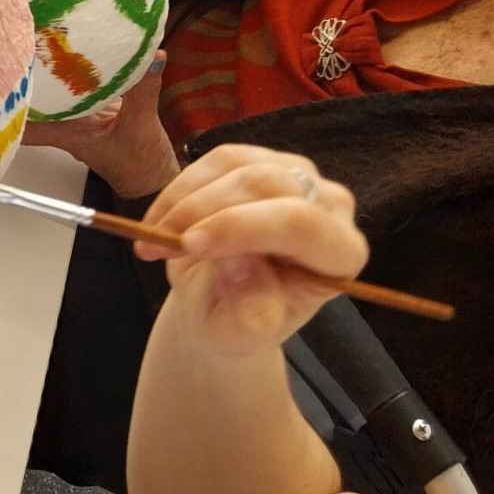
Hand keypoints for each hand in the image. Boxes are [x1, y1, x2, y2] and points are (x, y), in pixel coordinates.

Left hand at [23, 51, 176, 197]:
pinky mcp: (91, 104)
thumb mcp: (143, 127)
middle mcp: (65, 122)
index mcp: (68, 132)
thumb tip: (150, 57)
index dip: (8, 104)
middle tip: (18, 43)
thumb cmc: (140, 165)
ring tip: (37, 36)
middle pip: (33, 98)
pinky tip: (72, 45)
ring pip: (52, 89)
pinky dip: (75, 66)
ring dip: (46, 67)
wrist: (151, 177)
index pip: (25, 122)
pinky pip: (76, 83)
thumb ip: (144, 91)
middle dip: (25, 73)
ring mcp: (76, 113)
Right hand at [139, 145, 366, 357]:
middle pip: (268, 185)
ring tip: (153, 241)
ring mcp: (297, 176)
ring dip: (186, 201)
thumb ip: (249, 310)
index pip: (301, 226)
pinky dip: (179, 190)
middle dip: (204, 212)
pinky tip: (159, 221)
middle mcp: (330, 206)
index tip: (190, 245)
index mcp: (341, 255)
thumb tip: (238, 266)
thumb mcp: (240, 334)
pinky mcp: (261, 160)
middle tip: (157, 245)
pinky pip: (216, 160)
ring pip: (238, 166)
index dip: (243, 227)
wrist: (223, 305)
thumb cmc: (239, 323)